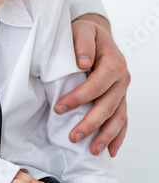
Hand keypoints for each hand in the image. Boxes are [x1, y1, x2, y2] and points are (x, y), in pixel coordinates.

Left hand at [54, 16, 129, 155]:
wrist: (98, 35)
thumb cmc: (87, 34)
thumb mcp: (82, 30)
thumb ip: (83, 44)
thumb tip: (83, 63)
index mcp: (115, 63)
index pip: (97, 85)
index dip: (79, 98)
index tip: (59, 108)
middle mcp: (123, 79)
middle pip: (108, 106)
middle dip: (91, 123)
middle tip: (73, 136)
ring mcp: (123, 92)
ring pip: (118, 118)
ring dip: (106, 136)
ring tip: (92, 150)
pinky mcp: (120, 100)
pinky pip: (123, 121)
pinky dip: (118, 137)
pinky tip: (111, 152)